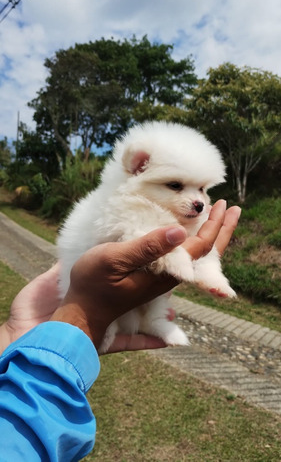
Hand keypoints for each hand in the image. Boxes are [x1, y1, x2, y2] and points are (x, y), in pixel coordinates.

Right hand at [0, 200, 239, 353]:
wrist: (81, 312)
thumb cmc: (94, 284)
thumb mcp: (116, 259)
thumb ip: (147, 246)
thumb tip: (180, 231)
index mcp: (165, 272)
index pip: (199, 247)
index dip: (214, 226)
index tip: (223, 205)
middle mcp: (168, 277)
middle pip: (204, 253)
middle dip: (220, 230)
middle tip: (231, 208)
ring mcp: (160, 278)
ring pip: (194, 255)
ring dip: (208, 234)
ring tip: (215, 216)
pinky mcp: (149, 277)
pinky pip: (180, 258)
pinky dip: (190, 241)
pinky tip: (188, 232)